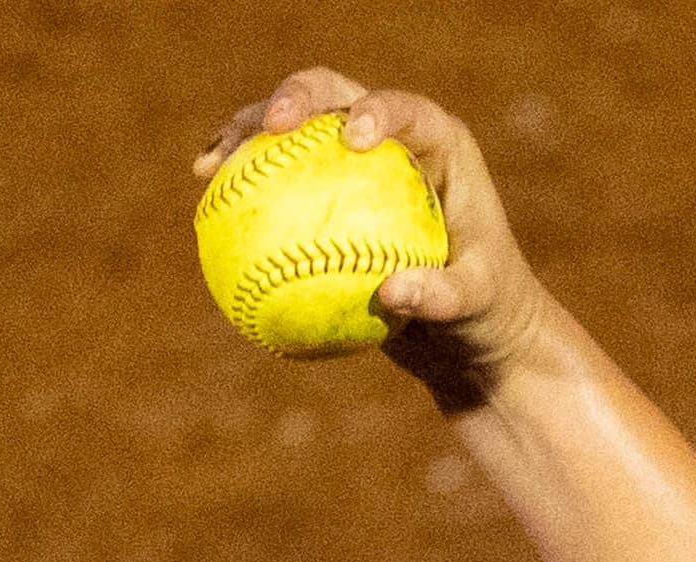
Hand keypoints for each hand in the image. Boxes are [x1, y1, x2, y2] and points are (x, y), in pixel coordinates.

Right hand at [194, 70, 551, 411]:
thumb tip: (393, 292)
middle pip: (334, 95)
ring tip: (209, 167)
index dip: (375, 109)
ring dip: (244, 135)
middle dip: (294, 96)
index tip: (352, 135)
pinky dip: (241, 188)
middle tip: (270, 127)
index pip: (404, 110)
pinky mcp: (322, 191)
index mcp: (440, 145)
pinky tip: (205, 205)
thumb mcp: (478, 308)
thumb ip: (444, 297)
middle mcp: (392, 140)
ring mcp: (351, 162)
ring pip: (291, 130)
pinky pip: (276, 180)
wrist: (472, 332)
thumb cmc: (489, 314)